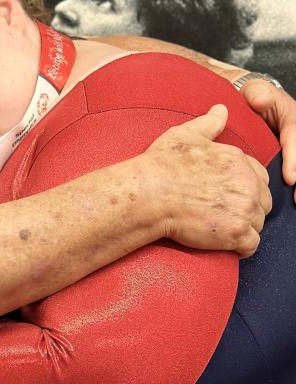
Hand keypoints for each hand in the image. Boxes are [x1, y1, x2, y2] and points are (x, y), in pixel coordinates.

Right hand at [144, 104, 271, 257]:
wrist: (148, 194)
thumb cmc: (161, 166)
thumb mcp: (185, 135)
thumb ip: (209, 123)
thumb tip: (221, 109)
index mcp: (239, 161)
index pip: (259, 178)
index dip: (242, 188)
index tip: (222, 195)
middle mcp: (248, 184)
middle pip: (262, 202)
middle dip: (245, 208)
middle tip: (218, 213)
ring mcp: (244, 209)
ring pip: (257, 224)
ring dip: (241, 228)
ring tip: (216, 227)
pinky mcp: (236, 232)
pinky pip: (251, 245)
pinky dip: (239, 246)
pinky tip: (222, 242)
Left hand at [240, 79, 295, 202]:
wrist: (246, 100)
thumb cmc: (249, 97)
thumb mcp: (253, 90)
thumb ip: (257, 94)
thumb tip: (260, 102)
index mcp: (292, 116)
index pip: (295, 136)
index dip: (294, 158)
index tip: (290, 178)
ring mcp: (295, 144)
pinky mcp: (292, 154)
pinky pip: (295, 167)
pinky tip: (294, 200)